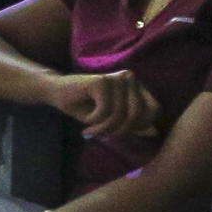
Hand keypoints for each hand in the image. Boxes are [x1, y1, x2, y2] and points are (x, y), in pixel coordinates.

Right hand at [42, 69, 164, 142]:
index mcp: (136, 86)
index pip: (154, 110)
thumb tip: (154, 132)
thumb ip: (133, 124)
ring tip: (90, 131)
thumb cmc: (85, 107)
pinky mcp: (101, 80)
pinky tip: (86, 121)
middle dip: (120, 129)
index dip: (139, 125)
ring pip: (121, 114)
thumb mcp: (113, 119)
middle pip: (139, 114)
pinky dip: (95, 121)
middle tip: (102, 134)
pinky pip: (106, 111)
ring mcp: (115, 78)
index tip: (119, 131)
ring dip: (104, 128)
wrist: (56, 93)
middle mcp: (129, 78)